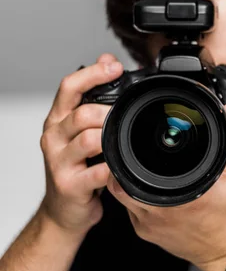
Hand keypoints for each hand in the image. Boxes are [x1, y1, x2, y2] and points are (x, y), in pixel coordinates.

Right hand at [38, 54, 123, 236]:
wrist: (64, 208)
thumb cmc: (76, 165)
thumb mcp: (80, 129)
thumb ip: (93, 97)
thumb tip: (107, 61)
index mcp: (59, 119)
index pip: (69, 87)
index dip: (92, 74)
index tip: (114, 67)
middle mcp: (54, 137)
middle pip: (81, 113)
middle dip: (109, 112)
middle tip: (125, 116)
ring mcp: (59, 161)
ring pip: (89, 140)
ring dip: (111, 138)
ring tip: (123, 140)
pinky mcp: (70, 184)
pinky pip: (97, 173)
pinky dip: (114, 168)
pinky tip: (121, 167)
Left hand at [106, 105, 225, 270]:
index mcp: (174, 196)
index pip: (132, 170)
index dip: (125, 152)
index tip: (128, 140)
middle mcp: (155, 212)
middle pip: (118, 182)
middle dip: (121, 164)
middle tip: (128, 149)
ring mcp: (147, 225)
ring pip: (121, 196)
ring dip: (125, 180)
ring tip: (136, 166)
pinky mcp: (146, 233)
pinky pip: (130, 210)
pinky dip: (134, 195)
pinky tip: (148, 187)